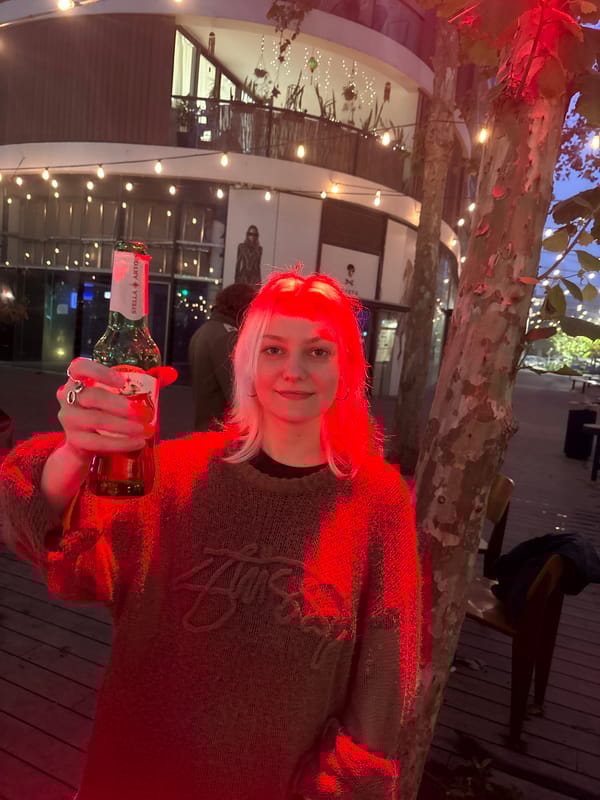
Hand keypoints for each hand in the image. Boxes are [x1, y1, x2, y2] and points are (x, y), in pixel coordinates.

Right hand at [57, 358, 177, 458]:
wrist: (85, 441)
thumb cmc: (105, 409)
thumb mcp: (118, 394)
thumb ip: (144, 381)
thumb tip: (171, 374)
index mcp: (78, 379)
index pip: (79, 367)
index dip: (100, 372)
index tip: (122, 383)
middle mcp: (67, 397)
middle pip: (92, 397)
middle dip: (122, 406)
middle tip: (146, 414)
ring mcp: (69, 419)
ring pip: (96, 421)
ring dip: (124, 426)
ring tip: (146, 431)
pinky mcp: (74, 441)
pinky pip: (97, 443)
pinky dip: (120, 444)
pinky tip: (138, 443)